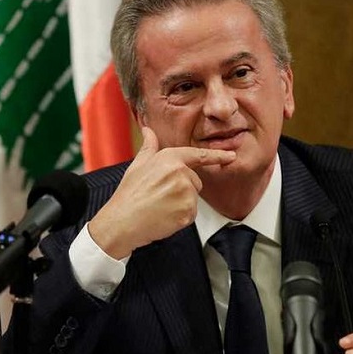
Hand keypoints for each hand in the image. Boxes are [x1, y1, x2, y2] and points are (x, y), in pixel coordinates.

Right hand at [88, 126, 235, 258]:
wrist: (121, 222)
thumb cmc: (128, 194)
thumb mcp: (137, 165)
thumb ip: (149, 147)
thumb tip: (148, 131)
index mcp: (169, 159)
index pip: (198, 156)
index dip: (217, 156)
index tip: (231, 156)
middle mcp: (180, 173)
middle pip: (195, 181)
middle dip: (182, 189)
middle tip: (159, 196)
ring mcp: (185, 193)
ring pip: (193, 198)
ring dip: (181, 204)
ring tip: (159, 206)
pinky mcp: (187, 211)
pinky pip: (191, 214)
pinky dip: (180, 218)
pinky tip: (164, 217)